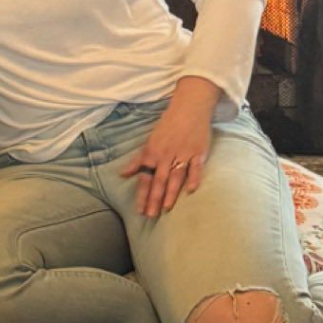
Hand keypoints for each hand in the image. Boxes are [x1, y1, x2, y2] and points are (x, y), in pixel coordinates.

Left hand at [120, 78, 219, 217]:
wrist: (189, 107)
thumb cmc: (168, 125)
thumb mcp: (150, 142)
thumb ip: (138, 160)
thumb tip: (123, 174)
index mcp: (153, 153)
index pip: (145, 177)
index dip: (142, 194)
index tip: (139, 210)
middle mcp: (166, 155)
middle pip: (159, 180)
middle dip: (154, 198)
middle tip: (151, 215)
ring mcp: (183, 153)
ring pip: (175, 176)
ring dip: (170, 192)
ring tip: (166, 208)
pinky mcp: (198, 151)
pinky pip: (196, 167)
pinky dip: (194, 177)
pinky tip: (191, 190)